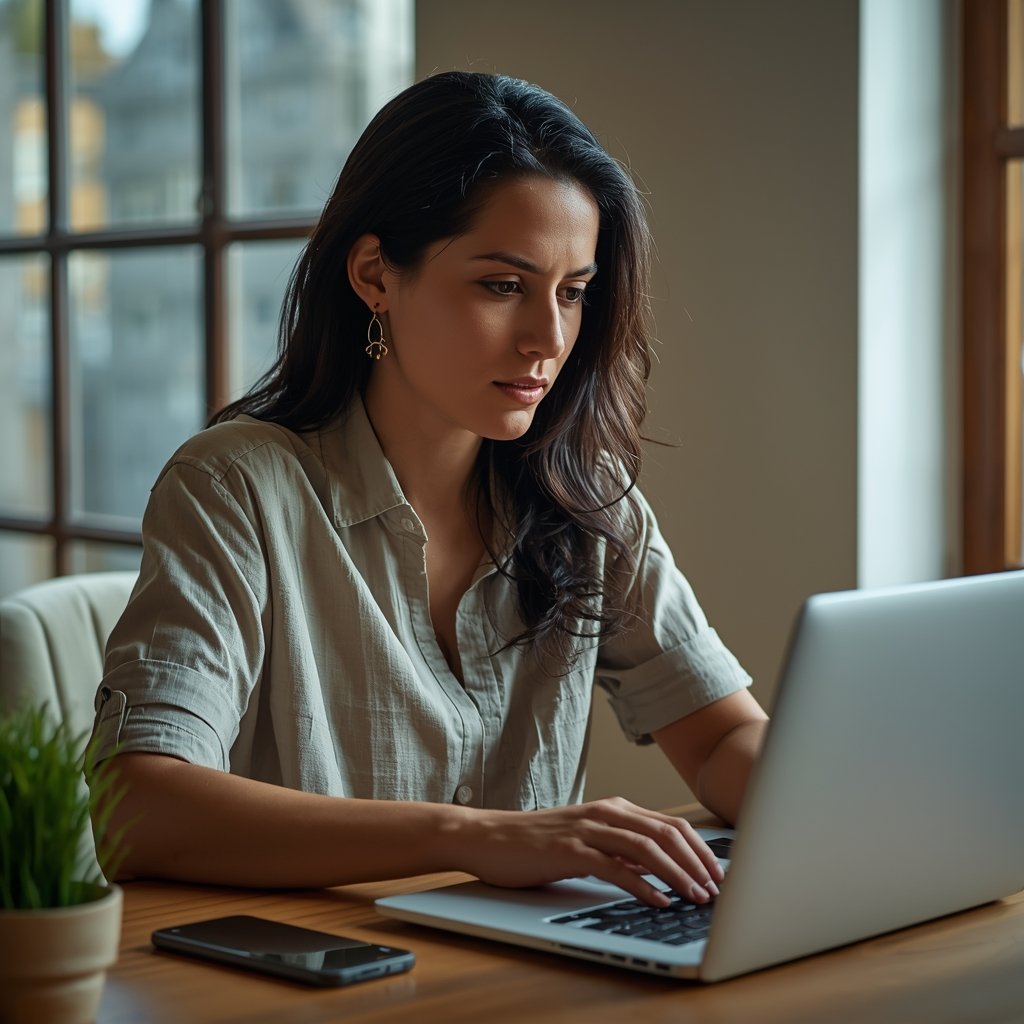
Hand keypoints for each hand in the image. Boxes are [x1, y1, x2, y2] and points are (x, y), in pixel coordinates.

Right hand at [453, 797, 724, 905]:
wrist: (489, 837)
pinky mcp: (569, 850)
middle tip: (718, 889)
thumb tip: (658, 870)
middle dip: (698, 862)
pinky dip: (641, 885)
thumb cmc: (536, 843)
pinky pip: (614, 867)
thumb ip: (620, 850)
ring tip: (696, 897)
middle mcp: (604, 813)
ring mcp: (586, 829)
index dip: (700, 850)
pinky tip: (658, 901)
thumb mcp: (586, 842)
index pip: (670, 825)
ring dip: (678, 874)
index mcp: (613, 809)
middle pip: (666, 833)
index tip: (719, 874)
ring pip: (646, 847)